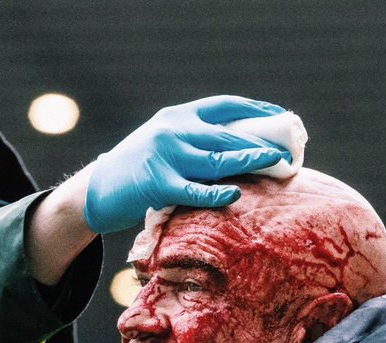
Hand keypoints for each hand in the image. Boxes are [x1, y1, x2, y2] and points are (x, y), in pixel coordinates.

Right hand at [83, 95, 289, 233]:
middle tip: (288, 149)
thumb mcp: (165, 140)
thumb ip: (196, 137)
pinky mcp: (158, 185)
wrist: (97, 190)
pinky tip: (236, 194)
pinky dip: (217, 193)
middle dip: (261, 141)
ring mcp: (165, 157)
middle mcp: (173, 131)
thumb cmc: (139, 169)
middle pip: (227, 134)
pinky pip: (195, 191)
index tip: (282, 116)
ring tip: (276, 164)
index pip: (225, 106)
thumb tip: (244, 146)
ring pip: (218, 159)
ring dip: (250, 161)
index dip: (257, 109)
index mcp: (177, 116)